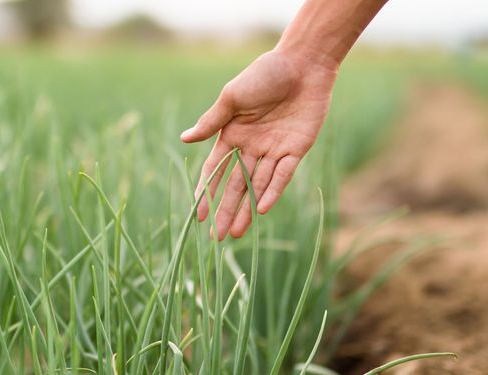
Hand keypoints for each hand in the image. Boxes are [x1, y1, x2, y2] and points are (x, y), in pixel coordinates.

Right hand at [181, 49, 336, 239]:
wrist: (303, 64)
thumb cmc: (264, 74)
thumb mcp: (232, 97)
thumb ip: (212, 121)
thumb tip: (184, 139)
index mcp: (231, 134)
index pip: (215, 170)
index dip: (206, 192)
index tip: (197, 215)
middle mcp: (250, 146)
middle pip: (235, 185)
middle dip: (224, 210)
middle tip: (215, 238)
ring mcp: (273, 150)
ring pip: (257, 186)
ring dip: (246, 209)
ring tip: (235, 233)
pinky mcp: (295, 150)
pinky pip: (282, 175)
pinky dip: (272, 192)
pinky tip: (262, 209)